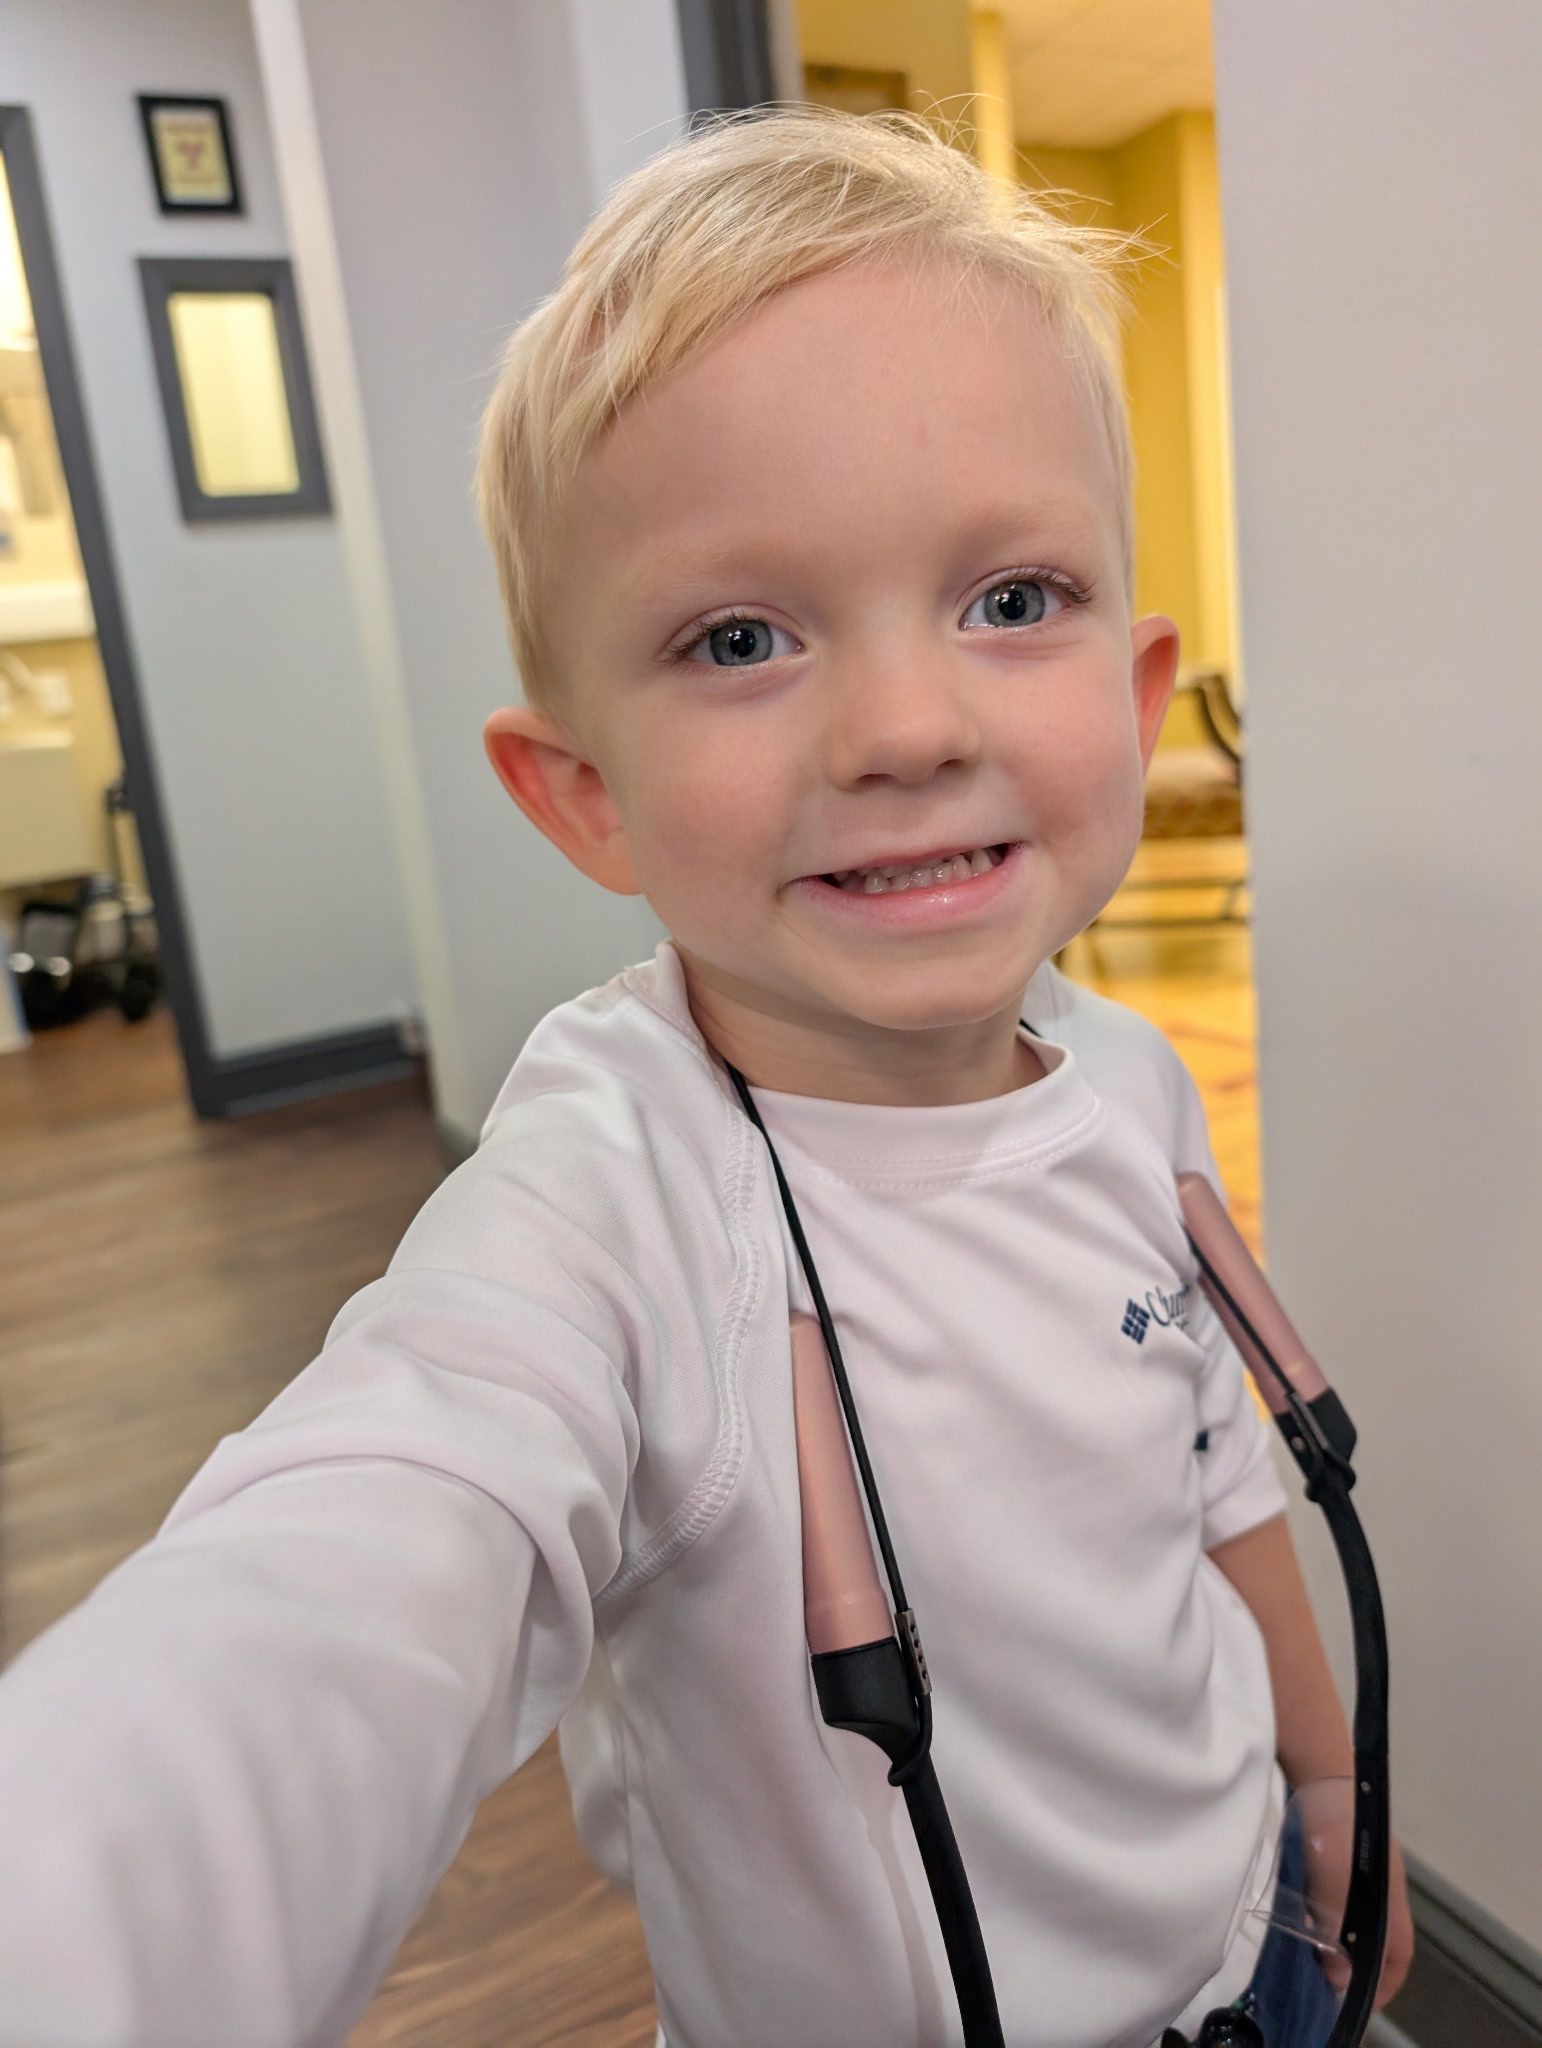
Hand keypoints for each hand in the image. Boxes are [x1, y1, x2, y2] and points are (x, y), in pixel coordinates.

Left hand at [1306, 1809, 1414, 2009]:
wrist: (1318, 1772)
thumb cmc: (1334, 1830)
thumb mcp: (1335, 1886)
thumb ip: (1337, 1930)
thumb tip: (1338, 1975)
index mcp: (1391, 1902)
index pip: (1397, 1956)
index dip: (1382, 1984)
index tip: (1353, 2001)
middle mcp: (1380, 1890)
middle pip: (1374, 1942)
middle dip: (1352, 1966)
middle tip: (1320, 1982)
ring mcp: (1358, 1872)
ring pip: (1350, 1920)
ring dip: (1332, 1941)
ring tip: (1304, 1957)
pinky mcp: (1334, 1856)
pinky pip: (1331, 1898)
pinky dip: (1318, 1915)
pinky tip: (1297, 1918)